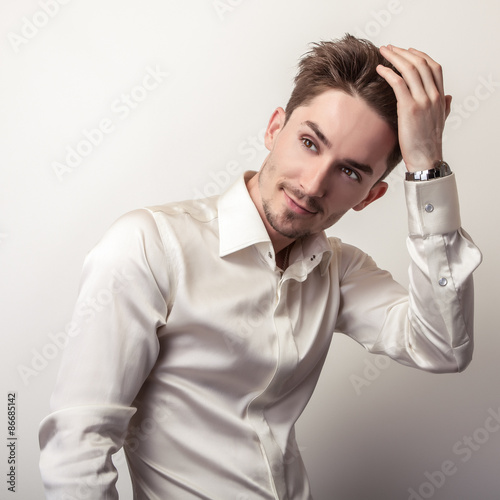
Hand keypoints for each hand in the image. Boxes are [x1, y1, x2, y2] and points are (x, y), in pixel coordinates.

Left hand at [376, 45, 451, 171]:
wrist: (425, 158)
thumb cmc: (428, 143)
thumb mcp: (440, 121)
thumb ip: (444, 106)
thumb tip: (448, 97)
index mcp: (440, 97)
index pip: (433, 67)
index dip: (419, 55)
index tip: (406, 51)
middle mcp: (433, 95)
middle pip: (419, 63)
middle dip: (403, 52)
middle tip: (388, 48)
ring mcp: (422, 100)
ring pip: (409, 69)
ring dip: (394, 57)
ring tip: (382, 53)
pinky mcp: (409, 108)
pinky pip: (398, 83)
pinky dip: (388, 72)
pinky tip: (379, 69)